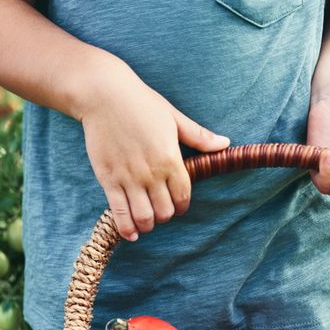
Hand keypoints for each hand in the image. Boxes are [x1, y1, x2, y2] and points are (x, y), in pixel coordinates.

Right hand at [78, 59, 229, 240]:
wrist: (105, 96)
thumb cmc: (141, 103)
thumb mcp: (174, 117)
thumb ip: (198, 136)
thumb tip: (225, 144)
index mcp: (170, 158)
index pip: (183, 196)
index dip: (183, 206)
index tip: (178, 205)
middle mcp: (151, 173)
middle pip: (165, 211)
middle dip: (165, 215)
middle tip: (160, 210)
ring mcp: (128, 178)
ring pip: (143, 217)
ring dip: (147, 224)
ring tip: (146, 220)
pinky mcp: (108, 180)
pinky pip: (119, 213)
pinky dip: (126, 228)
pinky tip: (130, 233)